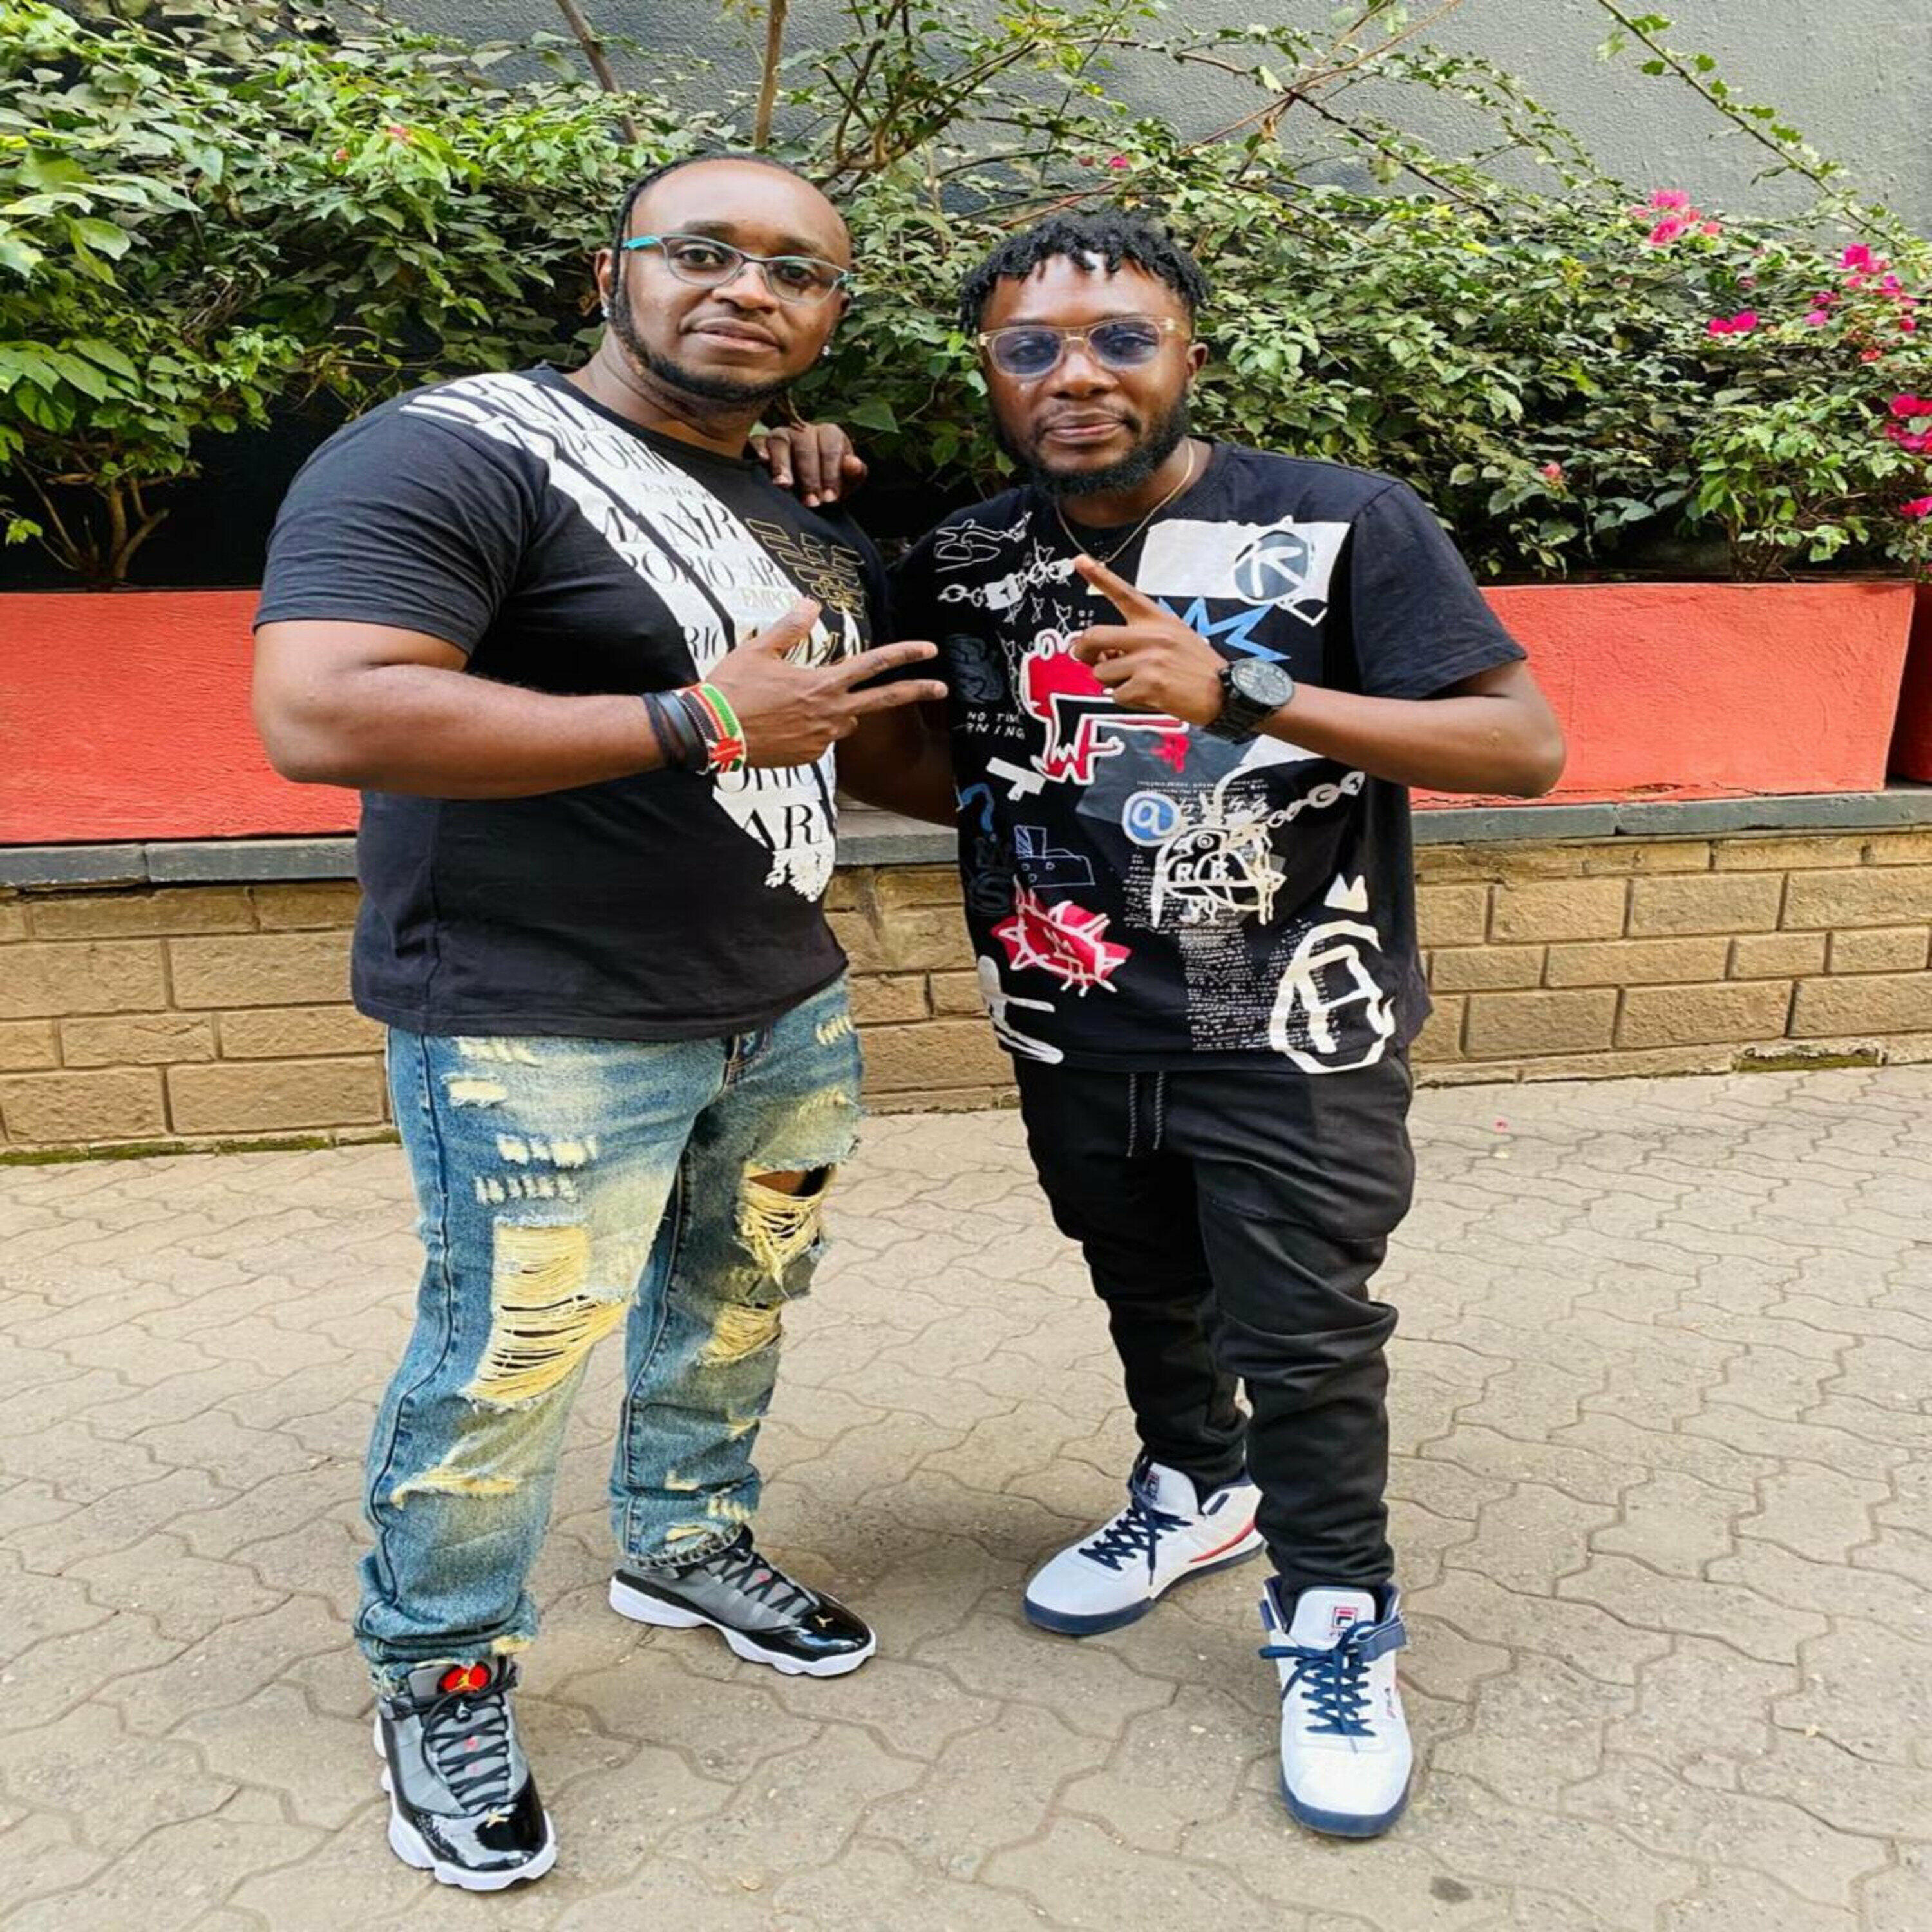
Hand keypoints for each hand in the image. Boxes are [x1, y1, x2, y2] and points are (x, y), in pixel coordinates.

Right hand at [707, 599, 945, 766]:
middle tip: (942, 688)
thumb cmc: (732, 689)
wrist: (711, 732)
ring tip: (796, 704)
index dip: (904, 654)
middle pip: (884, 700)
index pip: (875, 665)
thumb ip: (790, 627)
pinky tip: (782, 725)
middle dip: (917, 691)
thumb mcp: (759, 649)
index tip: (929, 650)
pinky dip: (811, 731)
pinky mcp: (810, 758)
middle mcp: (831, 713)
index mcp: (824, 683)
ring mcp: (822, 739)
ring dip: (836, 710)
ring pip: (845, 721)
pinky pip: (821, 740)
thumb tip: (810, 602)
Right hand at [750, 422, 867, 506]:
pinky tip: (763, 462)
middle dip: (810, 477)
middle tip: (811, 503)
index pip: (831, 448)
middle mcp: (804, 430)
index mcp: (829, 435)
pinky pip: (757, 441)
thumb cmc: (827, 485)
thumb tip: (853, 463)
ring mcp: (780, 435)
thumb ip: (854, 475)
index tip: (830, 498)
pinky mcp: (760, 443)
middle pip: (806, 446)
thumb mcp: (845, 483)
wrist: (803, 493)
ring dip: (784, 466)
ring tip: (785, 486)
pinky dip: (759, 450)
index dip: (831, 473)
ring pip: (781, 442)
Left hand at [1067, 555, 1225, 726]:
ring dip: (1113, 684)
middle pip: (1093, 636)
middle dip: (1083, 653)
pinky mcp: (1150, 683)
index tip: (1080, 560)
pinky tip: (1151, 698)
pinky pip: (1117, 695)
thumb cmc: (1197, 669)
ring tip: (1140, 684)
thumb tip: (1102, 655)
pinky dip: (1128, 701)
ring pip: (1102, 672)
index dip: (1099, 576)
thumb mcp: (1174, 638)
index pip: (1124, 593)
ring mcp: (1150, 658)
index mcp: (1157, 620)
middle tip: (1091, 661)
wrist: (1226, 693)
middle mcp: (1151, 634)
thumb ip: (1138, 641)